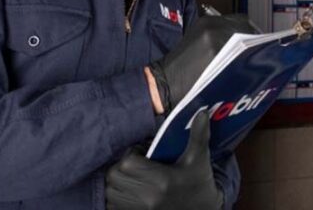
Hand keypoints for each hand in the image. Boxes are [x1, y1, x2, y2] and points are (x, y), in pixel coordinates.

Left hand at [105, 113, 222, 209]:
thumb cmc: (199, 183)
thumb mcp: (199, 159)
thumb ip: (198, 135)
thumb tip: (202, 112)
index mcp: (162, 181)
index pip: (127, 162)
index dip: (132, 154)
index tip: (144, 153)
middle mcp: (148, 198)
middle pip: (114, 176)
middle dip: (122, 167)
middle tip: (136, 163)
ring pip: (110, 192)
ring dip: (117, 182)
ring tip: (133, 177)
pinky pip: (112, 207)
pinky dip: (117, 198)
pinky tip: (131, 192)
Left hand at [149, 14, 258, 113]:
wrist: (164, 84)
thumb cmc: (189, 89)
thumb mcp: (221, 79)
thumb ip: (238, 63)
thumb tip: (255, 56)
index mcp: (217, 41)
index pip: (249, 31)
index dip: (259, 39)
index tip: (264, 47)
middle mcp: (211, 28)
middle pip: (243, 22)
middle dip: (253, 33)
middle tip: (259, 45)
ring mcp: (204, 24)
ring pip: (233, 21)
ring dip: (242, 30)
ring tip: (248, 45)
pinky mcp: (199, 25)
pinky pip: (221, 22)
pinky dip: (230, 30)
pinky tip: (233, 43)